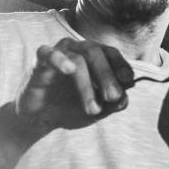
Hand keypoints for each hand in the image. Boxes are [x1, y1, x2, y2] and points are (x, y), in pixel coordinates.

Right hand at [15, 38, 133, 132]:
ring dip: (87, 86)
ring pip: (77, 59)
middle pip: (96, 52)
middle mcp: (78, 50)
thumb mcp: (97, 109)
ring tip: (92, 109)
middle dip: (106, 75)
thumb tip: (125, 97)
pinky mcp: (40, 61)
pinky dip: (59, 59)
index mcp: (94, 58)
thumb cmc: (71, 108)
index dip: (121, 65)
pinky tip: (68, 70)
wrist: (41, 118)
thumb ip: (113, 104)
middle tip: (112, 96)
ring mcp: (59, 53)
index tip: (128, 80)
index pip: (111, 53)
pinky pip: (48, 53)